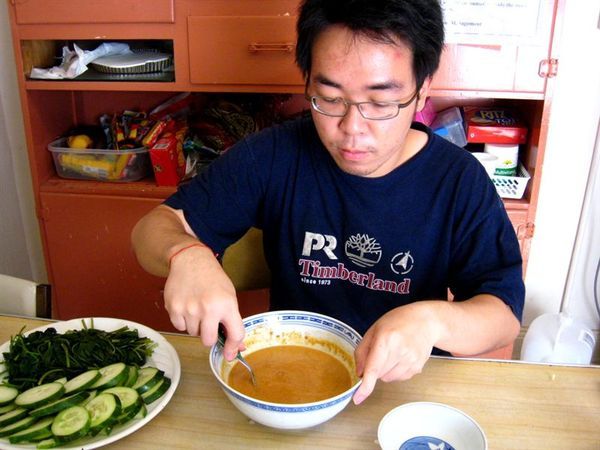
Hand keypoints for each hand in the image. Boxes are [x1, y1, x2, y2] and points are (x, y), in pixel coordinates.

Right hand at [163, 244, 244, 360]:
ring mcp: (189, 309)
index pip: (235, 334)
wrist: (191, 260)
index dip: (233, 347)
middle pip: (208, 341)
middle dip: (209, 336)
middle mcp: (208, 308)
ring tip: (197, 307)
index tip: (230, 354)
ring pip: (193, 333)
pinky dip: (183, 320)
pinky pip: (180, 326)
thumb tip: (237, 347)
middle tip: (209, 323)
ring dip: (196, 325)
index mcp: (227, 305)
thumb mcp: (229, 297)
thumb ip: (233, 321)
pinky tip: (186, 305)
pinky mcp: (174, 308)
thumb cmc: (213, 279)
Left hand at [352, 303, 439, 404]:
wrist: (425, 321)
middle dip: (375, 367)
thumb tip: (360, 373)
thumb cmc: (397, 322)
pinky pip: (399, 378)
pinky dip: (396, 371)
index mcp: (386, 339)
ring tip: (393, 352)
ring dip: (385, 370)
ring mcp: (411, 361)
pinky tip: (401, 356)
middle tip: (382, 350)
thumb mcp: (374, 330)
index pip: (373, 368)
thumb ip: (362, 351)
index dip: (365, 386)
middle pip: (378, 374)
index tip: (358, 398)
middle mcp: (400, 351)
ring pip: (388, 379)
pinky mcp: (418, 368)